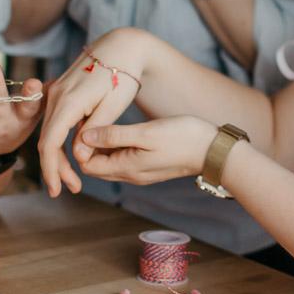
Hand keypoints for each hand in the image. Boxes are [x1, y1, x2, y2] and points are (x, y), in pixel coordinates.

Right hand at [37, 28, 147, 196]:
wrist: (122, 46)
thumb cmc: (123, 74)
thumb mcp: (113, 105)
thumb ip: (95, 131)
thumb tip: (78, 157)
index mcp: (69, 100)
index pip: (50, 142)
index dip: (51, 169)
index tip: (56, 190)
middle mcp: (56, 95)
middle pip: (47, 140)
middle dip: (56, 168)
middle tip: (71, 189)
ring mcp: (55, 92)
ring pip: (50, 131)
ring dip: (59, 155)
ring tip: (74, 178)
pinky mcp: (60, 92)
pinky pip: (55, 121)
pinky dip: (61, 140)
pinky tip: (73, 154)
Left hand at [76, 116, 216, 184]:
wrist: (214, 150)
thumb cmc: (182, 138)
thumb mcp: (145, 133)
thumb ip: (113, 136)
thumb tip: (84, 137)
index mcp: (126, 168)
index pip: (87, 164)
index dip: (79, 147)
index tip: (82, 122)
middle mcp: (130, 174)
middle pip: (96, 165)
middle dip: (87, 147)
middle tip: (88, 119)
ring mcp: (140, 171)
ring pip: (109, 162)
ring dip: (101, 146)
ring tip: (101, 120)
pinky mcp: (149, 165)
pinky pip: (122, 159)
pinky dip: (114, 146)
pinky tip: (118, 128)